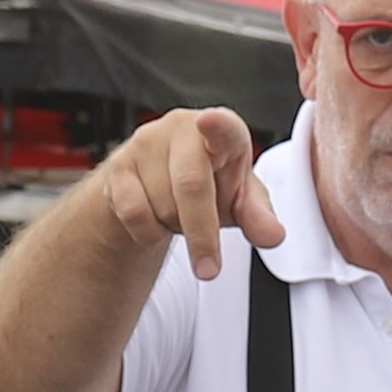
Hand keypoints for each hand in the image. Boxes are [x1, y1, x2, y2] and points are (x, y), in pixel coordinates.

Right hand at [94, 107, 277, 277]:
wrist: (158, 185)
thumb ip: (259, 217)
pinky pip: (134, 214)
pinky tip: (157, 219)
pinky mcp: (118, 165)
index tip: (210, 122)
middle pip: (191, 186)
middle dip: (201, 234)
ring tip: (182, 215)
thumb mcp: (242, 201)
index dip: (217, 125)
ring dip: (175, 227)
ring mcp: (146, 143)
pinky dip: (149, 232)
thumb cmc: (211, 184)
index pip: (223, 126)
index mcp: (224, 131)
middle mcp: (182, 128)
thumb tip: (273, 236)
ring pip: (162, 205)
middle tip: (209, 269)